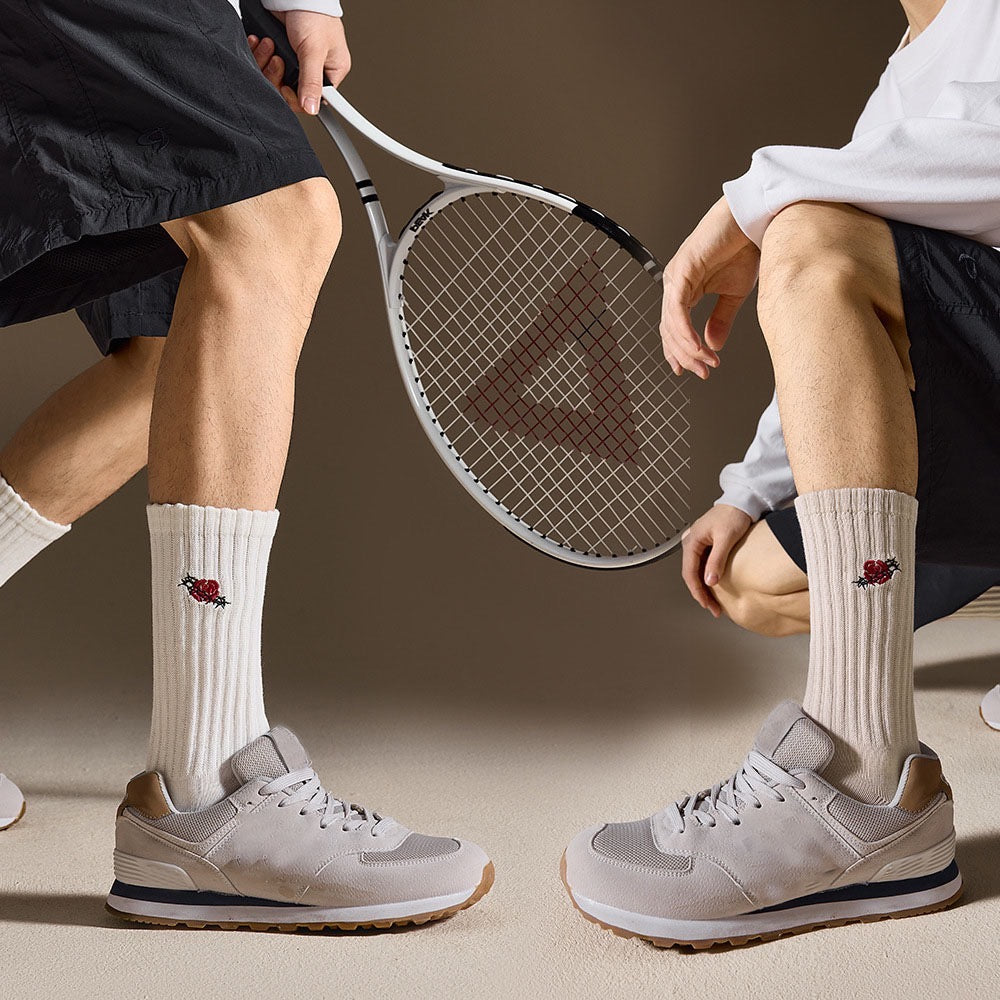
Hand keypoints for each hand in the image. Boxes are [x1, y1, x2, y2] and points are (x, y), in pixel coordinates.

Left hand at [247, 12, 350, 115]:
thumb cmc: (314, 14)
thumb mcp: (313, 50)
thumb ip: (311, 81)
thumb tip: (311, 109)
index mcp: (330, 72)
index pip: (313, 99)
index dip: (296, 98)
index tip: (286, 89)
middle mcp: (313, 69)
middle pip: (290, 90)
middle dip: (277, 76)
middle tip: (277, 60)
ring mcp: (294, 60)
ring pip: (274, 77)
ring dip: (265, 62)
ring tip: (269, 44)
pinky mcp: (279, 50)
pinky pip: (264, 63)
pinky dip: (259, 53)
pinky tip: (260, 42)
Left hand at [660, 196, 759, 379]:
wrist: (753, 221)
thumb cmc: (744, 247)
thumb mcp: (733, 294)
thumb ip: (720, 320)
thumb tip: (712, 346)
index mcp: (685, 290)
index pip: (674, 328)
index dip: (680, 352)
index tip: (691, 371)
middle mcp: (676, 284)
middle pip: (670, 330)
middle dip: (686, 356)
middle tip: (702, 373)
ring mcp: (676, 277)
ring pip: (672, 324)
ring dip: (688, 348)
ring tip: (705, 364)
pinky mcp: (682, 270)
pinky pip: (678, 310)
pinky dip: (686, 332)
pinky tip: (697, 347)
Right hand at [681, 504, 752, 615]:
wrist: (743, 501)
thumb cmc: (734, 514)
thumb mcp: (726, 538)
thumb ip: (716, 560)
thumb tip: (710, 581)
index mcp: (691, 541)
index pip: (689, 573)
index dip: (697, 591)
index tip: (707, 604)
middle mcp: (691, 543)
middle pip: (691, 574)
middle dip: (701, 593)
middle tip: (712, 608)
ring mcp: (698, 544)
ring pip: (696, 571)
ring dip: (704, 587)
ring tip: (714, 602)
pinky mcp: (707, 545)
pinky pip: (703, 566)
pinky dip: (708, 578)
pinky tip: (716, 587)